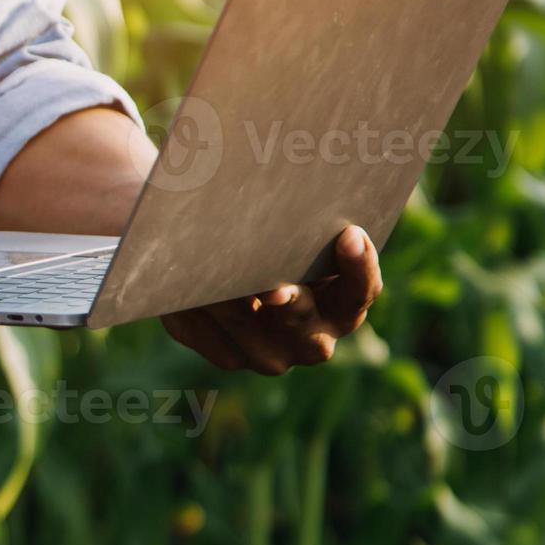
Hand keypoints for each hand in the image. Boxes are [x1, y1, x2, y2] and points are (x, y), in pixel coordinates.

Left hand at [160, 225, 381, 374]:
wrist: (218, 270)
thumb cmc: (274, 243)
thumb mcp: (291, 237)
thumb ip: (299, 227)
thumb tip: (289, 189)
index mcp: (341, 310)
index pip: (360, 293)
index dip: (358, 267)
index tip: (350, 233)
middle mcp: (309, 342)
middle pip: (302, 322)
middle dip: (289, 302)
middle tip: (275, 288)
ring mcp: (266, 355)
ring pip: (241, 318)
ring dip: (223, 289)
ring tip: (206, 259)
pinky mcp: (225, 355)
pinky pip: (205, 327)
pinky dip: (194, 298)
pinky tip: (184, 277)